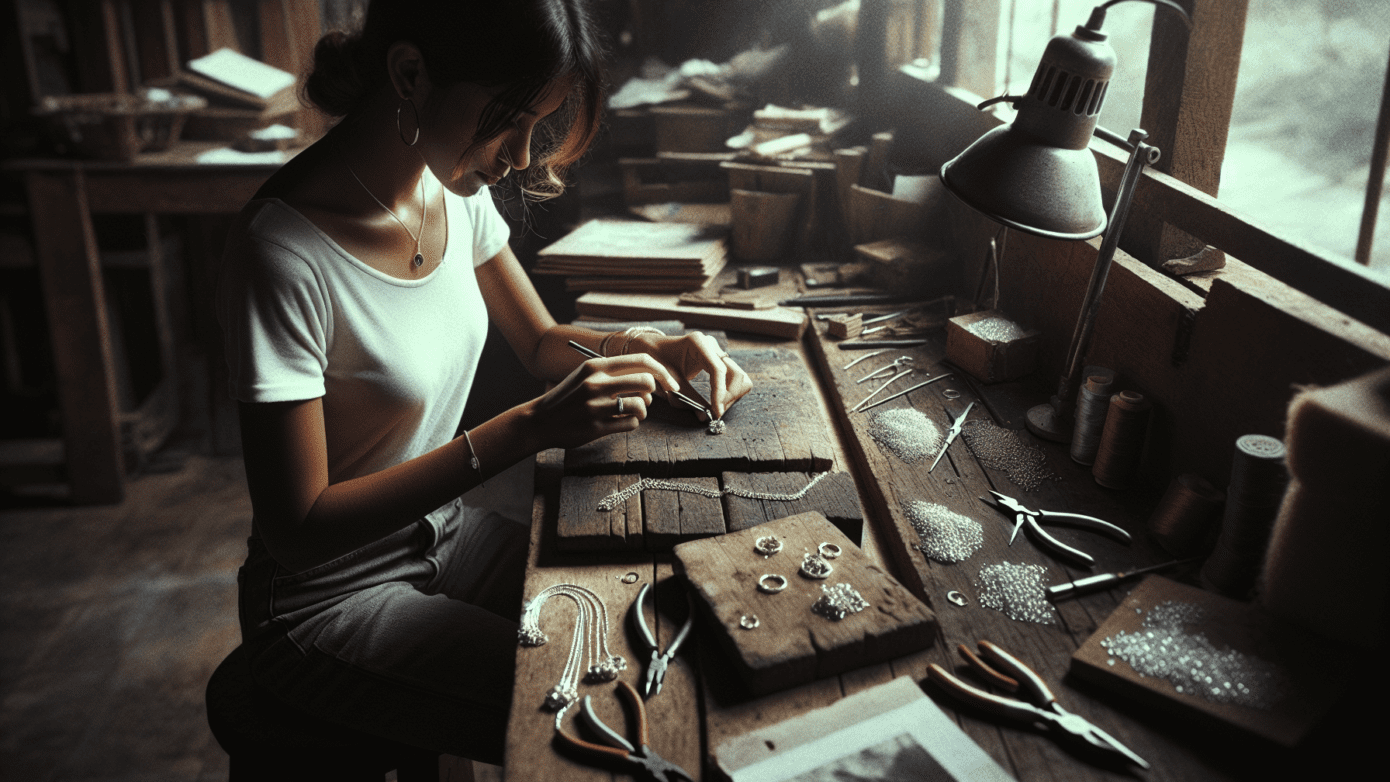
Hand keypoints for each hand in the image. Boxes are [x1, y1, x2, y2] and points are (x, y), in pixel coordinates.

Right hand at [525, 353, 680, 449]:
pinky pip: (631, 424)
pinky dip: (633, 423)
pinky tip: (621, 421)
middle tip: (645, 398)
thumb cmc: (568, 397)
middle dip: (652, 392)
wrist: (540, 420)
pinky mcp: (596, 428)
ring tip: (633, 411)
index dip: (662, 371)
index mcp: (595, 366)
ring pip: (641, 405)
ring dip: (643, 410)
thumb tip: (651, 376)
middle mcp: (596, 383)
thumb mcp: (586, 375)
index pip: (641, 360)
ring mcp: (595, 406)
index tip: (670, 382)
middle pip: (646, 382)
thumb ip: (614, 372)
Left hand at [635, 331, 751, 419]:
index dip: (719, 393)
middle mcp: (711, 344)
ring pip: (739, 377)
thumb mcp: (668, 381)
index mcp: (698, 343)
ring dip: (731, 396)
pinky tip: (716, 401)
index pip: (718, 370)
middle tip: (716, 412)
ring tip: (716, 408)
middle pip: (736, 374)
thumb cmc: (655, 362)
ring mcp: (716, 350)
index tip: (716, 412)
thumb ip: (686, 399)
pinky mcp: (717, 359)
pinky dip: (728, 392)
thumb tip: (704, 418)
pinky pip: (733, 378)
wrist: (650, 349)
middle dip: (728, 396)